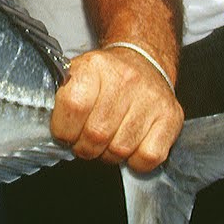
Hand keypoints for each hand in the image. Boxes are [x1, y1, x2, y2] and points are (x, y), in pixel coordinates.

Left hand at [51, 47, 182, 172]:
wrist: (143, 61)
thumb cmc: (105, 78)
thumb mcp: (76, 75)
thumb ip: (61, 100)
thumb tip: (52, 135)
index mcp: (95, 66)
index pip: (72, 106)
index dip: (64, 130)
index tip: (64, 133)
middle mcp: (126, 79)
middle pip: (96, 134)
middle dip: (84, 147)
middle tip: (85, 142)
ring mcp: (151, 98)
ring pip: (120, 149)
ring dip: (108, 155)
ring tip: (107, 141)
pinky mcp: (171, 116)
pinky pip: (148, 157)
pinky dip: (135, 161)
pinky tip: (130, 146)